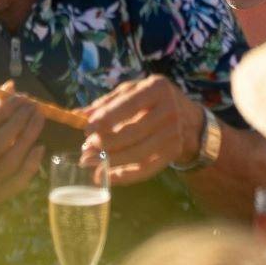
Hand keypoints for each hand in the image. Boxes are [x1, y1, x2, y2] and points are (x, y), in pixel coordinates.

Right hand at [0, 90, 47, 209]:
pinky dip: (31, 163)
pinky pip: (18, 180)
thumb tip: (10, 87)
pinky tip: (40, 146)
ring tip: (39, 118)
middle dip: (18, 122)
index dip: (2, 111)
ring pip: (10, 160)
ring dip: (29, 137)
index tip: (19, 97)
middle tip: (33, 105)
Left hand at [80, 75, 200, 184]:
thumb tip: (78, 115)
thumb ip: (106, 102)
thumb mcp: (132, 92)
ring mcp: (173, 133)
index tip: (86, 129)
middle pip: (132, 132)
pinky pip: (146, 169)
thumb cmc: (151, 101)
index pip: (129, 104)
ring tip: (90, 163)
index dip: (107, 118)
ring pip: (138, 154)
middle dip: (105, 143)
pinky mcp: (173, 152)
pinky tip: (106, 177)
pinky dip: (124, 176)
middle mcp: (169, 110)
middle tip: (86, 150)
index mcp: (157, 88)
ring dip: (110, 161)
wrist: (188, 118)